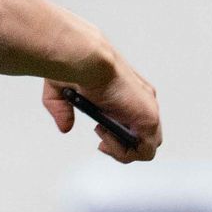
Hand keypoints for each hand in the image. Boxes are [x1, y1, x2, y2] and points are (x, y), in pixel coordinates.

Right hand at [42, 65, 160, 163]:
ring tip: (102, 137)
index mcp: (129, 92)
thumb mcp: (62, 90)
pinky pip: (145, 151)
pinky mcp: (149, 119)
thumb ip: (62, 110)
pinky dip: (125, 152)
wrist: (86, 59)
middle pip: (143, 137)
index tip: (99, 129)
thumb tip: (65, 127)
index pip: (135, 121)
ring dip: (121, 150)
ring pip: (146, 147)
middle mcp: (142, 100)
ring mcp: (148, 110)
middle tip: (101, 138)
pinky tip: (106, 137)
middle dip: (120, 145)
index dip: (118, 133)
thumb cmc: (76, 65)